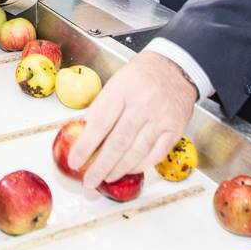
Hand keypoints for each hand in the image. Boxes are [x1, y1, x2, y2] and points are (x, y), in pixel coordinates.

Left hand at [68, 51, 197, 187]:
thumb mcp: (116, 82)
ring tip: (105, 178)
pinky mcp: (174, 129)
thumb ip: (101, 107)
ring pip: (137, 151)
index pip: (100, 122)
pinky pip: (156, 154)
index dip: (85, 145)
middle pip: (118, 142)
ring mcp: (161, 118)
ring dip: (119, 169)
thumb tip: (83, 133)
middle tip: (88, 182)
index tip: (75, 161)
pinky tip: (129, 170)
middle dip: (100, 166)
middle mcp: (143, 105)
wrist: (175, 67)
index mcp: (123, 90)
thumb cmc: (141, 75)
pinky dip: (141, 165)